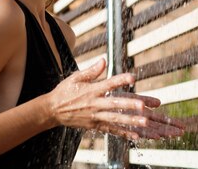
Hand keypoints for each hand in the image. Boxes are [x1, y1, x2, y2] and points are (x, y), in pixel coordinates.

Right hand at [45, 58, 184, 139]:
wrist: (52, 110)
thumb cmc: (64, 92)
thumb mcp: (75, 78)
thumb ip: (91, 71)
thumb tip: (104, 61)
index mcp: (91, 90)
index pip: (108, 84)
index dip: (120, 80)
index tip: (132, 77)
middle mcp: (94, 104)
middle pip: (114, 104)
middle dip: (129, 105)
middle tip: (143, 106)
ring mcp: (95, 116)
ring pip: (115, 119)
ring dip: (131, 120)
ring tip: (145, 122)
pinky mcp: (94, 126)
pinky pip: (111, 130)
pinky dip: (123, 133)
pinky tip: (136, 135)